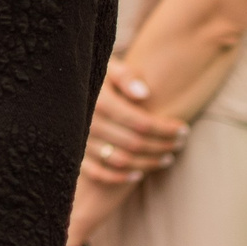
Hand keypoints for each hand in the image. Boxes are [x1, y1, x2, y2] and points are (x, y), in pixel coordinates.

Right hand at [82, 65, 184, 184]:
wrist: (62, 87)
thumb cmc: (95, 75)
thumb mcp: (109, 67)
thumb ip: (126, 76)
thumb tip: (144, 94)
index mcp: (100, 102)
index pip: (141, 123)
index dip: (165, 129)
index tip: (183, 130)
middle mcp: (88, 124)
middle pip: (134, 143)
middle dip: (162, 145)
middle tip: (179, 144)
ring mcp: (80, 142)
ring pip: (121, 160)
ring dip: (147, 163)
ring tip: (167, 158)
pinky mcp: (75, 155)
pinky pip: (98, 173)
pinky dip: (119, 177)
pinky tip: (138, 175)